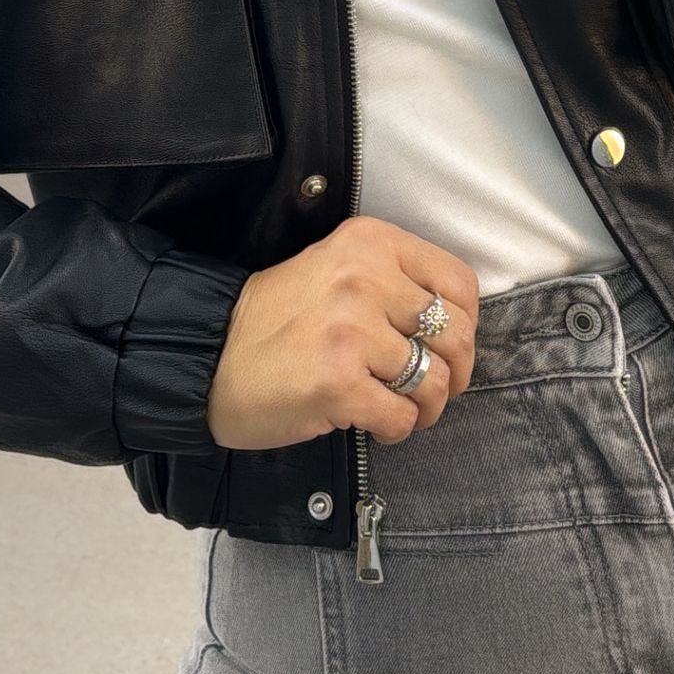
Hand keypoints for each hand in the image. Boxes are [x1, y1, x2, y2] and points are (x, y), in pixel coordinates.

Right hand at [205, 214, 479, 452]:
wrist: (206, 354)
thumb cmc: (273, 321)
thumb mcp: (336, 270)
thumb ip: (392, 284)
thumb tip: (455, 328)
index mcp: (369, 243)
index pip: (458, 284)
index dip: (466, 326)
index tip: (449, 349)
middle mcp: (364, 279)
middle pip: (456, 336)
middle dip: (454, 374)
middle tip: (431, 390)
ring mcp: (351, 331)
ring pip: (435, 381)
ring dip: (426, 408)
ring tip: (402, 409)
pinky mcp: (337, 382)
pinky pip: (402, 417)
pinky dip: (397, 430)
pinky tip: (374, 423)